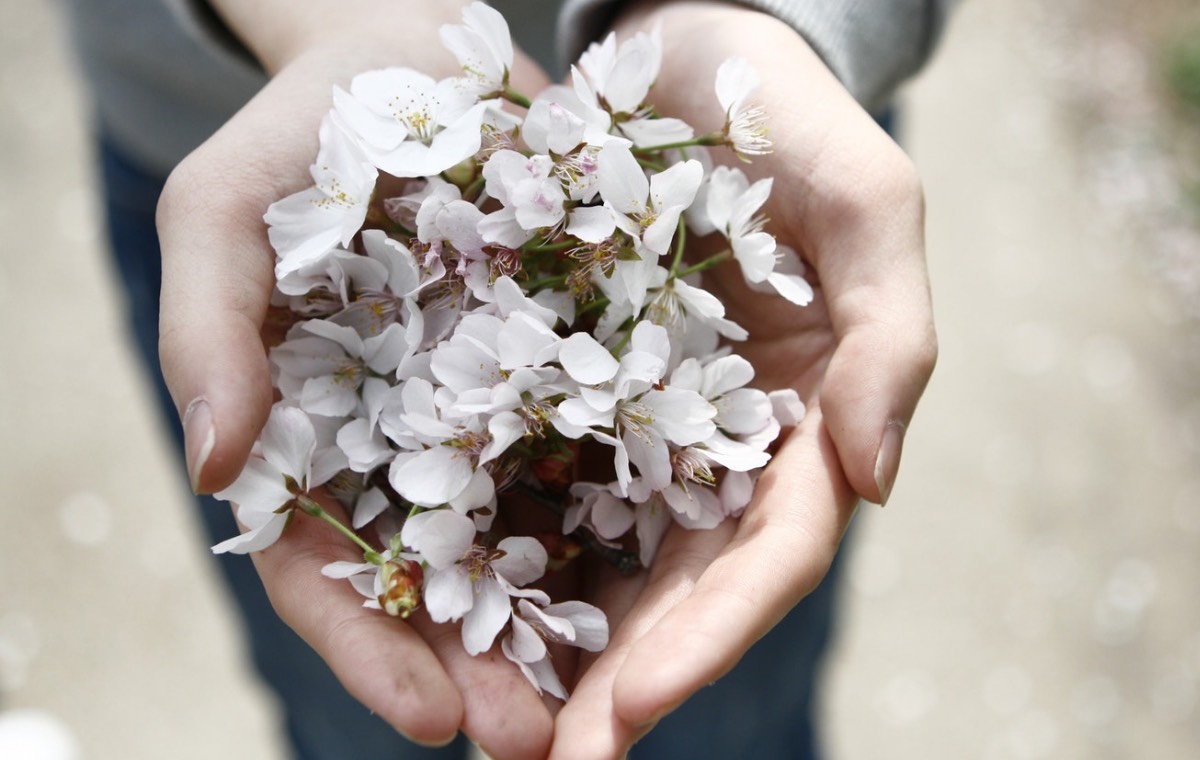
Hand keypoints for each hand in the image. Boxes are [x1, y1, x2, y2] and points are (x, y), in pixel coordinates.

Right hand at [155, 3, 558, 755]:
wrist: (412, 52)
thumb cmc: (301, 134)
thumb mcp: (225, 214)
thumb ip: (207, 334)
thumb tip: (218, 467)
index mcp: (312, 437)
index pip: (324, 570)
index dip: (369, 649)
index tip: (429, 721)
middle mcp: (408, 442)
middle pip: (438, 581)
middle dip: (483, 670)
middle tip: (540, 746)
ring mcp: (494, 408)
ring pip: (529, 537)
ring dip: (568, 626)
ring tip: (621, 699)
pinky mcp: (575, 360)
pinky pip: (606, 446)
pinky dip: (632, 515)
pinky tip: (680, 571)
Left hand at [550, 3, 936, 755]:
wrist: (678, 49)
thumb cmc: (779, 112)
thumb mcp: (864, 196)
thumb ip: (891, 331)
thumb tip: (874, 482)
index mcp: (806, 417)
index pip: (770, 555)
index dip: (709, 639)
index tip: (629, 709)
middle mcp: (725, 441)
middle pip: (683, 587)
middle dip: (622, 680)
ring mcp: (643, 422)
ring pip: (608, 558)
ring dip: (556, 649)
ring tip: (490, 726)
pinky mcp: (568, 386)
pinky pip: (534, 478)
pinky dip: (503, 551)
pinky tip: (450, 608)